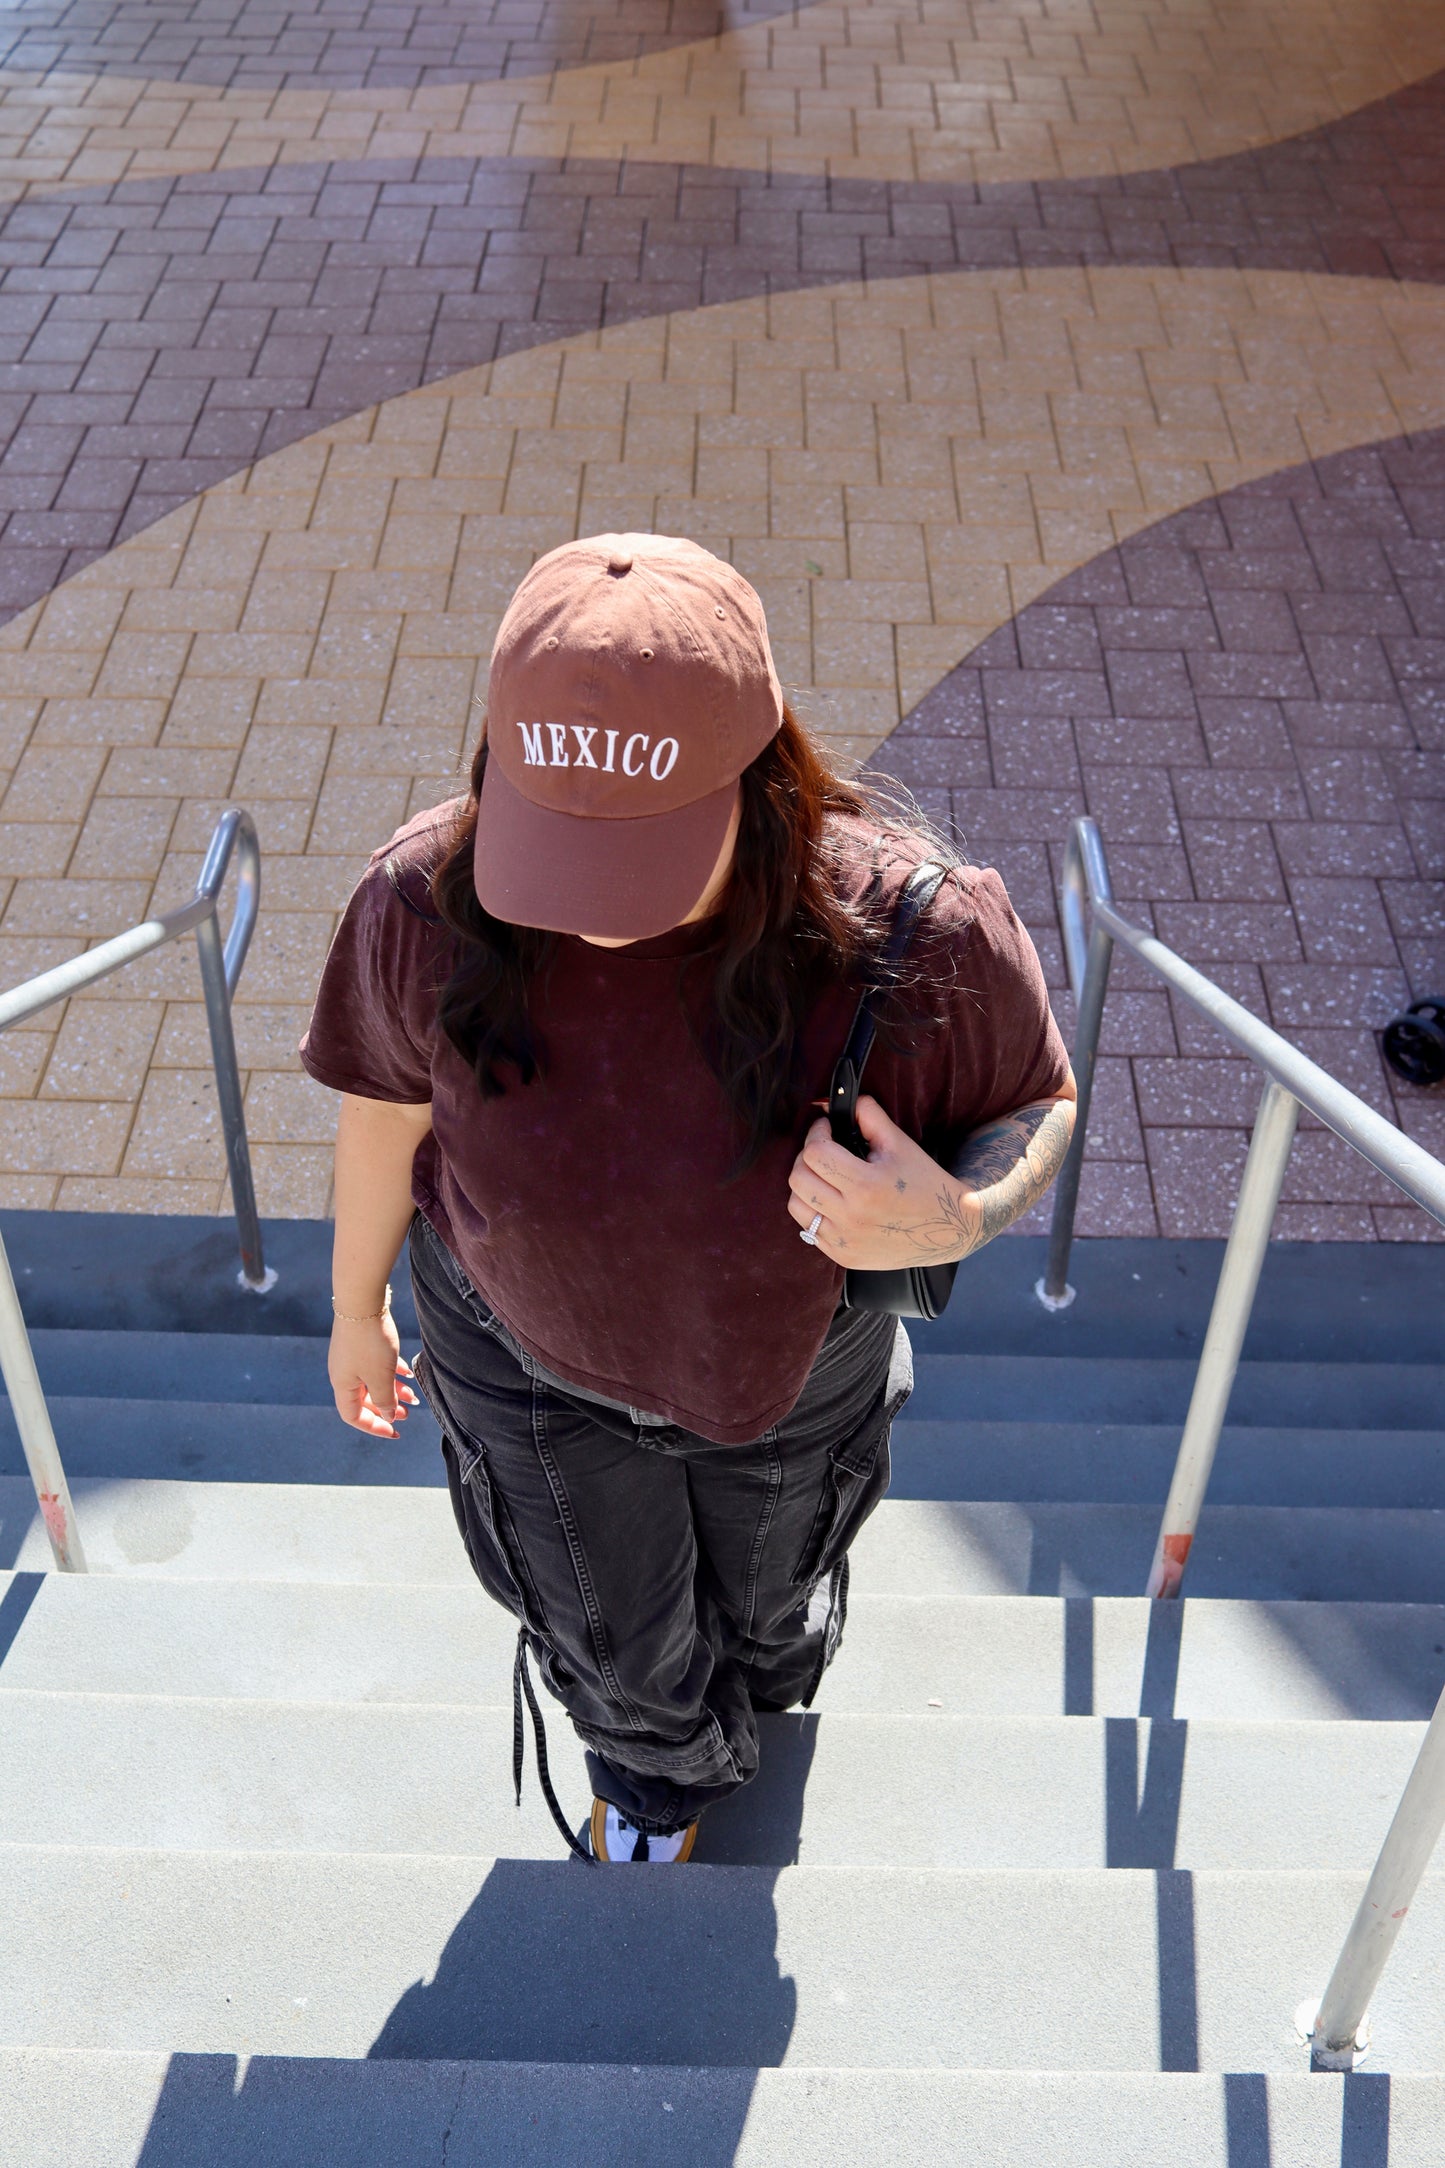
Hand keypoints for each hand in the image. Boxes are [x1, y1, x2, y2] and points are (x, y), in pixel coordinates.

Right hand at [329, 1309, 418, 1437]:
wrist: (362, 1300)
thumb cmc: (370, 1342)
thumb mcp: (381, 1376)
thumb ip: (385, 1399)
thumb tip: (388, 1415)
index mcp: (343, 1386)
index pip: (354, 1416)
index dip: (374, 1427)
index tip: (394, 1431)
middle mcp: (343, 1373)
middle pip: (364, 1400)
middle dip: (386, 1408)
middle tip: (407, 1414)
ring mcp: (351, 1357)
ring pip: (372, 1381)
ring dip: (393, 1390)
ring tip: (413, 1396)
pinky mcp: (360, 1342)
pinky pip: (376, 1364)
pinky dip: (392, 1371)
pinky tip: (408, 1372)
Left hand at [787, 1094, 979, 1269]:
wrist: (947, 1229)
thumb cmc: (923, 1181)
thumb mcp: (900, 1143)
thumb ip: (868, 1115)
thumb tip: (833, 1102)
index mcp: (867, 1186)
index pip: (815, 1153)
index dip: (816, 1133)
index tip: (826, 1129)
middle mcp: (852, 1217)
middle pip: (799, 1178)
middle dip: (807, 1157)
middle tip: (824, 1150)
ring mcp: (845, 1241)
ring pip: (796, 1205)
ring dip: (806, 1185)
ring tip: (826, 1176)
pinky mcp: (843, 1256)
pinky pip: (808, 1229)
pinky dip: (814, 1211)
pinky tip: (833, 1201)